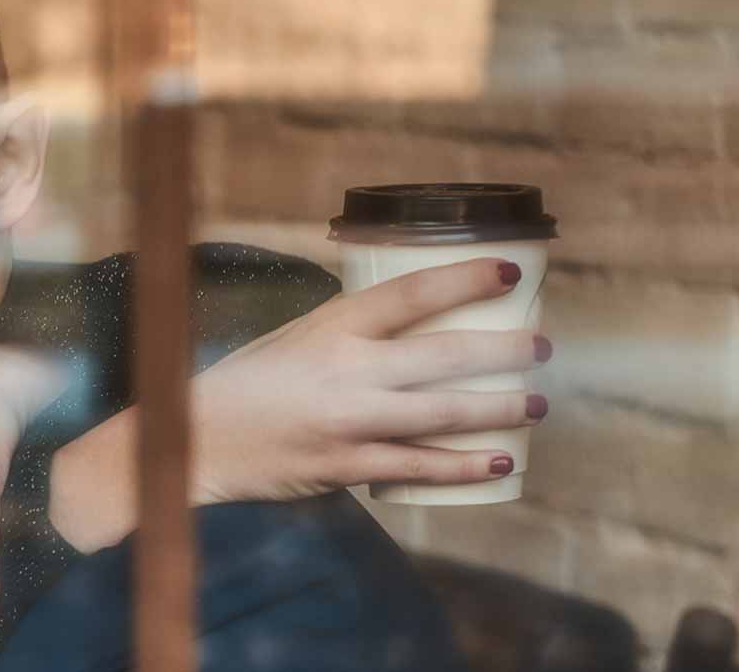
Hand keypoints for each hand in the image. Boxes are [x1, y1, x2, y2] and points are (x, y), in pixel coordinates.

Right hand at [192, 255, 550, 502]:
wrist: (198, 437)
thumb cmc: (247, 382)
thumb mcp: (295, 337)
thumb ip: (349, 332)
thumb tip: (412, 326)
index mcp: (332, 324)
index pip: (413, 292)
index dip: (468, 279)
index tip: (511, 271)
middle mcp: (346, 369)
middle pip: (446, 355)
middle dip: (507, 351)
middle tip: (540, 346)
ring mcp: (349, 421)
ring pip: (445, 413)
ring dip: (501, 408)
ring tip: (536, 405)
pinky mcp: (346, 466)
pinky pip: (420, 468)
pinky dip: (464, 466)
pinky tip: (499, 463)